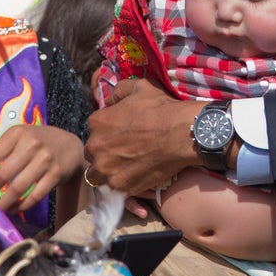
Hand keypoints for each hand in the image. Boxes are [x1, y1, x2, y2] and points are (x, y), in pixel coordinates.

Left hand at [0, 125, 84, 214]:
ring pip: (19, 188)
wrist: (71, 146)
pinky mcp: (56, 174)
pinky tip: (14, 209)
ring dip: (4, 202)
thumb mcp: (17, 138)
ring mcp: (46, 159)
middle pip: (4, 173)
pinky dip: (22, 206)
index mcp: (18, 133)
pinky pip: (35, 196)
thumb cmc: (38, 142)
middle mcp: (32, 144)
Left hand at [85, 79, 200, 194]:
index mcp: (97, 122)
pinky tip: (134, 176)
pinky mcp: (119, 186)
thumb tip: (110, 101)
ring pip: (97, 174)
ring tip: (126, 168)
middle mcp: (95, 146)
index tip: (122, 135)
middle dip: (105, 153)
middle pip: (93, 153)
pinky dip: (121, 184)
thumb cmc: (161, 108)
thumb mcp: (138, 87)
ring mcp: (106, 169)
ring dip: (108, 171)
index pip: (94, 130)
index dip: (108, 133)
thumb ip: (118, 92)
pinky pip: (112, 188)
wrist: (181, 134)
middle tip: (125, 152)